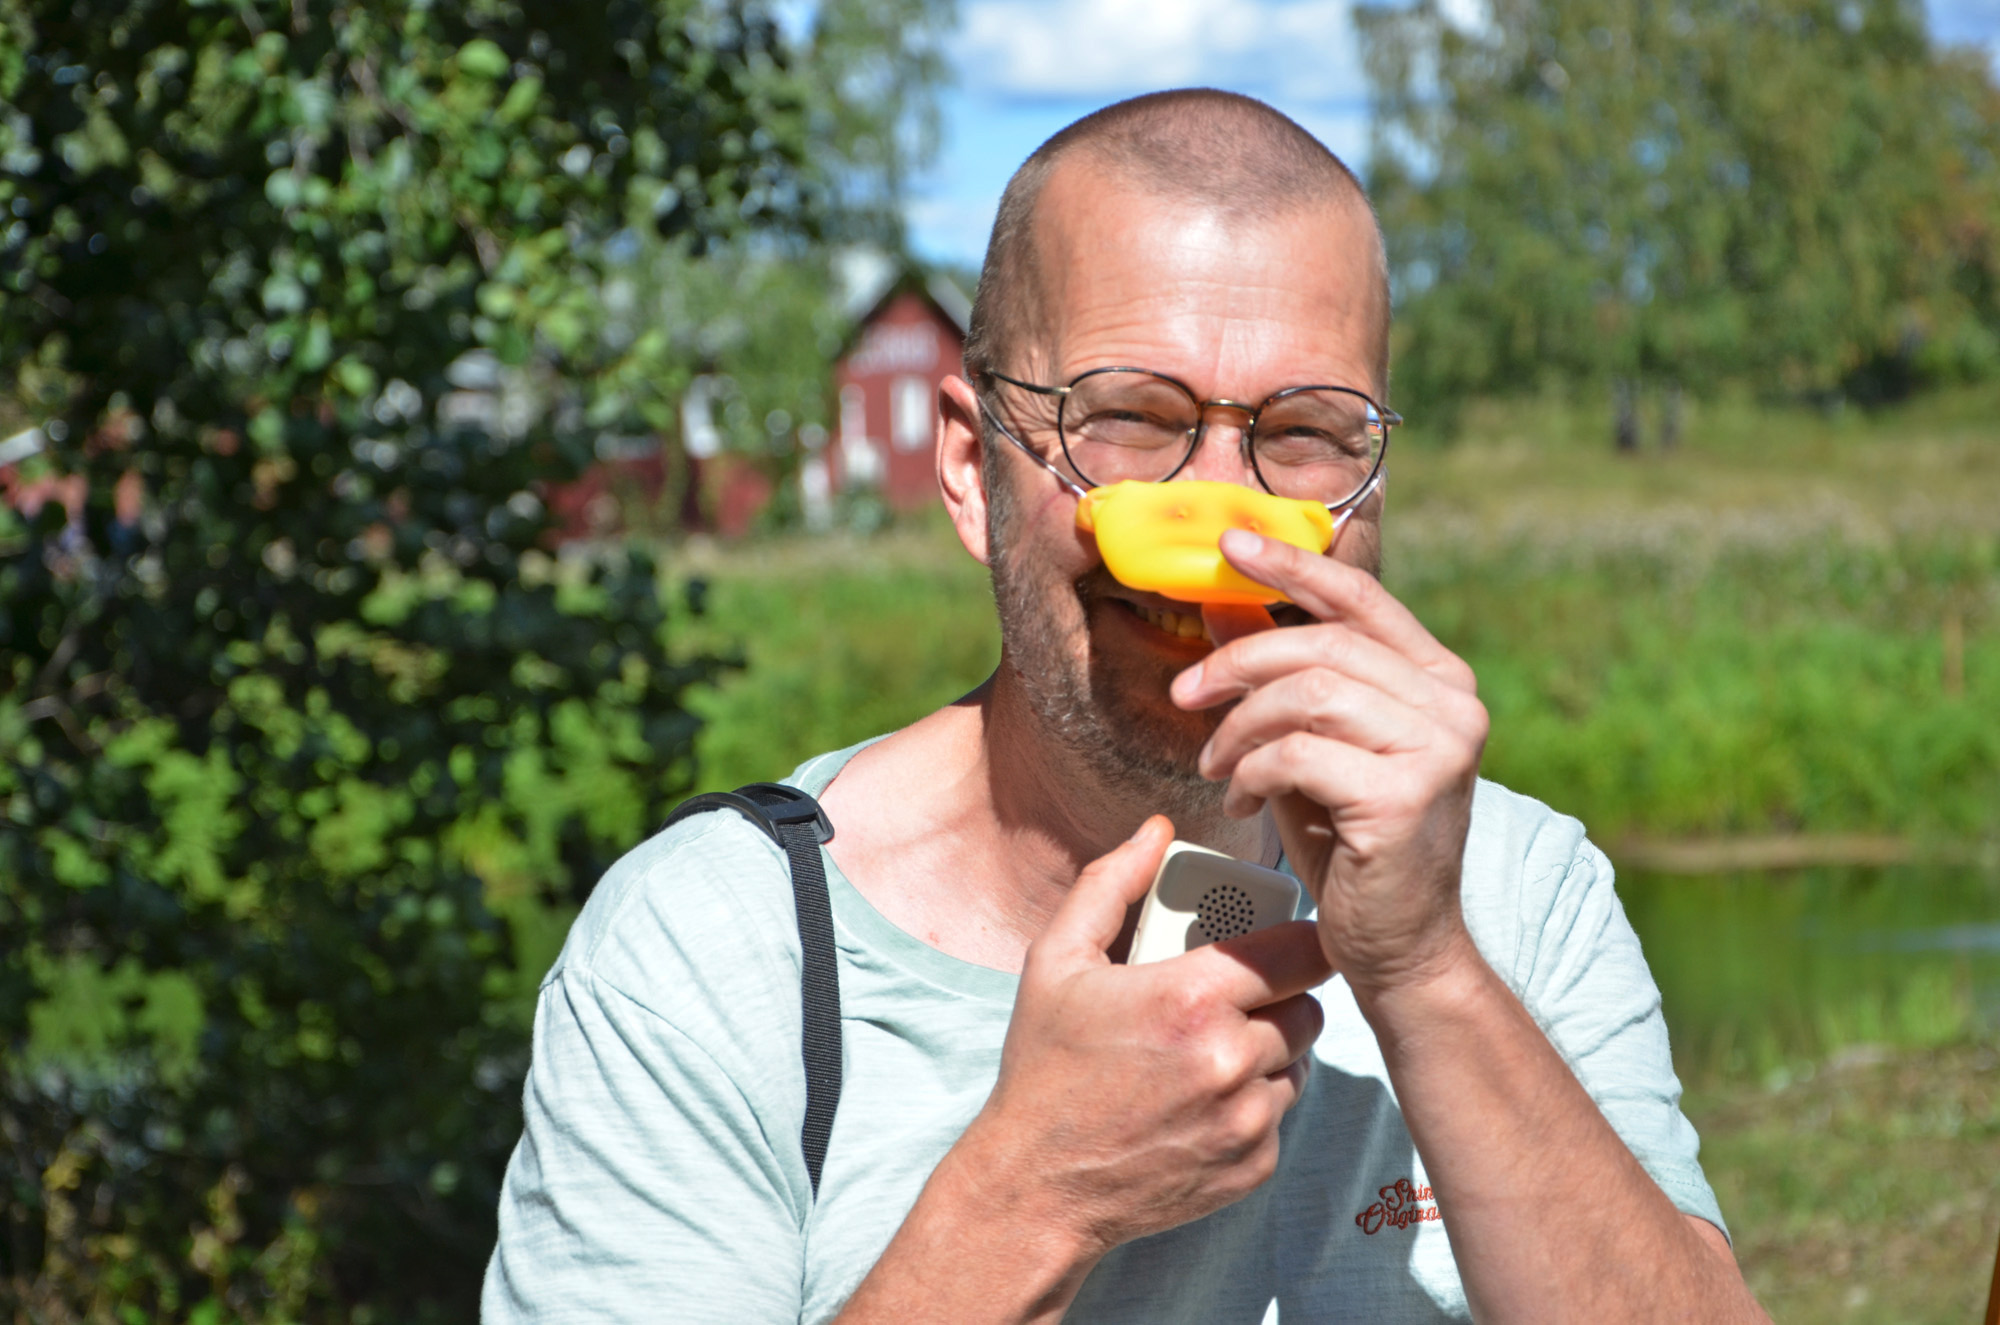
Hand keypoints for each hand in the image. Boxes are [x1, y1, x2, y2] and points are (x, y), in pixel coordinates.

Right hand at [964, 816, 1330, 1258]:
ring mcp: (1246, 1119)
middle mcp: (1230, 1060)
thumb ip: (1109, 885)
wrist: (1037, 1185)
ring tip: (1216, 1047)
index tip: (1282, 942)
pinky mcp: (1253, 1165)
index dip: (1299, 941)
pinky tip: (1203, 1099)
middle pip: (1309, 1007)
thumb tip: (1156, 831)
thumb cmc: (1044, 1065)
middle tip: (1238, 995)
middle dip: (1281, 995)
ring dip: (1272, 1050)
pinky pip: (1281, 1115)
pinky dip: (1254, 1104)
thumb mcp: (1056, 961)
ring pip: (1299, 1062)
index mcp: (1191, 998)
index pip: (1302, 951)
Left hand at [1170, 529, 1488, 997]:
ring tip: (1214, 765)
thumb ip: (1281, 675)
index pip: (1360, 598)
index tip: (1229, 545)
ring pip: (1306, 695)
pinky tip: (1242, 801)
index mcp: (1440, 680)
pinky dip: (1252, 773)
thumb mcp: (1309, 745)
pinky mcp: (1406, 797)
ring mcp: (1439, 750)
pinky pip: (1297, 755)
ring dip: (1239, 726)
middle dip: (1238, 662)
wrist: (1400, 949)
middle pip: (1322, 645)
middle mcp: (1454, 706)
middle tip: (1185, 693)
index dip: (1292, 565)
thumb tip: (1223, 602)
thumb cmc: (1350, 845)